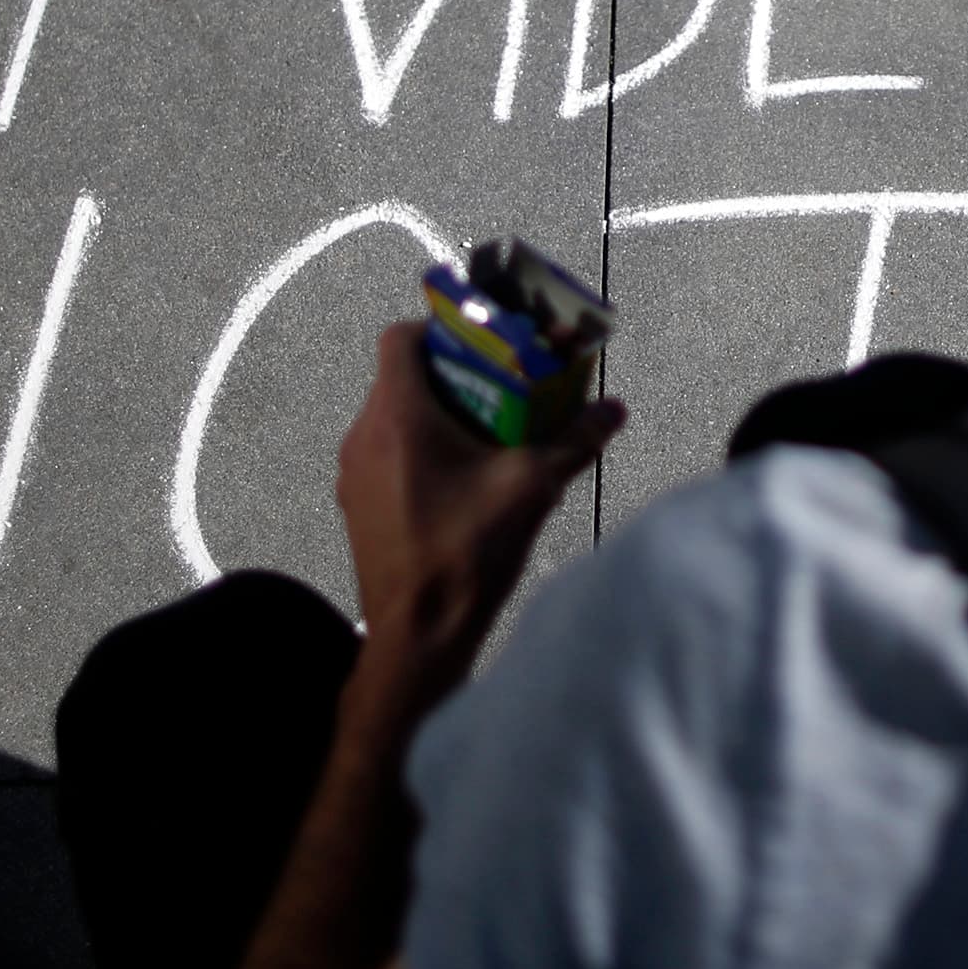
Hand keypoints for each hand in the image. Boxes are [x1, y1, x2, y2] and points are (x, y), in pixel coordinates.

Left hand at [333, 321, 621, 690]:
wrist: (417, 639)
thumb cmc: (468, 553)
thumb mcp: (532, 488)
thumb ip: (574, 440)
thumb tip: (613, 409)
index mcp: (398, 415)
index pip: (401, 337)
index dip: (442, 329)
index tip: (485, 344)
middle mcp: (364, 435)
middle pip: (401, 378)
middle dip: (452, 376)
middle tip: (501, 389)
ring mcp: (354, 474)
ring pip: (393, 419)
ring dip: (436, 417)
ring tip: (487, 438)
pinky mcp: (356, 507)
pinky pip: (386, 456)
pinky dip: (419, 453)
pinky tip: (461, 484)